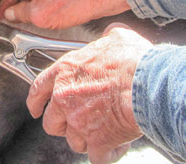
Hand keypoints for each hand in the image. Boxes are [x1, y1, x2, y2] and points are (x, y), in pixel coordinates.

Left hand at [26, 24, 152, 163]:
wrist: (150, 83)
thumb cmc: (135, 60)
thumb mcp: (118, 37)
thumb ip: (107, 38)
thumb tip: (112, 34)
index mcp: (66, 71)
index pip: (38, 89)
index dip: (35, 102)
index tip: (36, 109)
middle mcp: (66, 97)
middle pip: (51, 122)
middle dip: (63, 125)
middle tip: (76, 123)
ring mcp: (79, 121)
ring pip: (73, 141)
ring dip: (86, 139)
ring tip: (101, 132)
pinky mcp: (97, 140)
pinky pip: (97, 156)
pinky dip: (106, 154)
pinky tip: (116, 146)